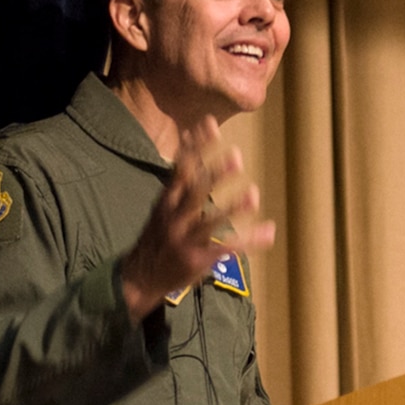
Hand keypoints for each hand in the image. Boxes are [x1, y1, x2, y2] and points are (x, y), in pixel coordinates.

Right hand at [119, 116, 276, 321]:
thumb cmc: (157, 239)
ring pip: (210, 222)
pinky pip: (225, 248)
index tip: (207, 126)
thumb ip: (179, 183)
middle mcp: (174, 219)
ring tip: (253, 193)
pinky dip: (248, 241)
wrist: (137, 278)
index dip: (194, 147)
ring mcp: (185, 241)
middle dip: (214, 175)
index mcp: (166, 204)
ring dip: (232, 207)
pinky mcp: (197, 261)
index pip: (180, 170)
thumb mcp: (162, 209)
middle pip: (194, 193)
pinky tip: (266, 232)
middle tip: (236, 156)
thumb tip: (190, 149)